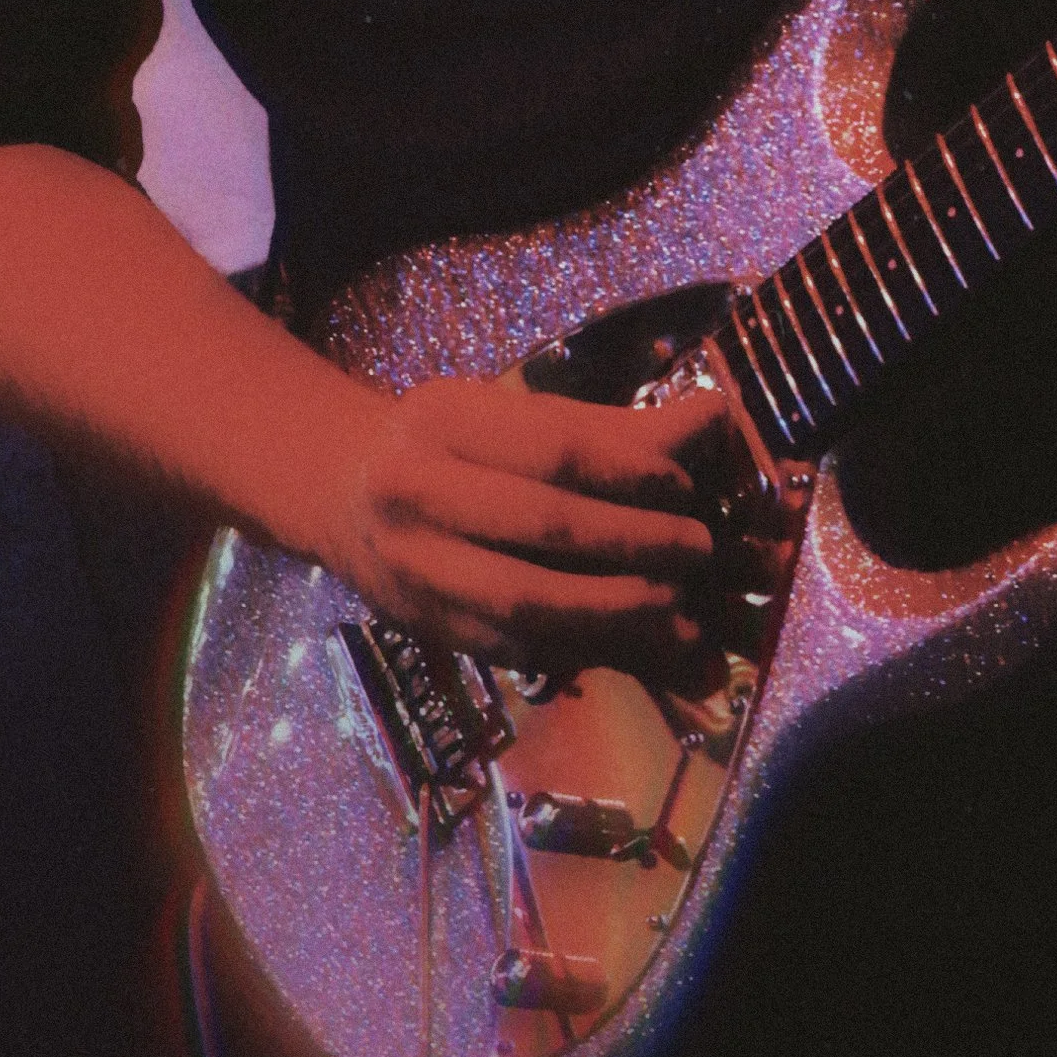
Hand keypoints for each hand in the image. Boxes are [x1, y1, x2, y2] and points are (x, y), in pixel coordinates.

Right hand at [331, 374, 742, 685]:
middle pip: (543, 525)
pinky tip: (630, 641)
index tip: (682, 488)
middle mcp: (417, 492)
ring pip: (527, 601)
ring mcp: (415, 567)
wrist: (342, 490)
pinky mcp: (428, 626)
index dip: (630, 473)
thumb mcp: (511, 409)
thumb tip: (714, 418)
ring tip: (675, 605)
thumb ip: (608, 425)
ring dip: (615, 609)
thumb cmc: (449, 440)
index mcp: (445, 420)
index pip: (554, 450)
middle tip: (696, 549)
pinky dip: (580, 646)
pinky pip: (514, 646)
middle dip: (633, 543)